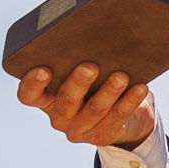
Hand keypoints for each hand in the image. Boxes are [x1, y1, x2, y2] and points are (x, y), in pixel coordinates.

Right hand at [17, 63, 157, 149]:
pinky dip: (129, 101)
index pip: (29, 95)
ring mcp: (79, 128)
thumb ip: (78, 59)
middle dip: (78, 83)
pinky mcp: (101, 135)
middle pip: (65, 101)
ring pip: (94, 110)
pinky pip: (116, 117)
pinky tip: (140, 88)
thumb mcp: (84, 71)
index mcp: (45, 98)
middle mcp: (58, 116)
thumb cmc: (96, 82)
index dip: (32, 84)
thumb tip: (94, 32)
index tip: (44, 70)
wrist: (121, 113)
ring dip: (109, 91)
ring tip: (121, 76)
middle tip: (90, 66)